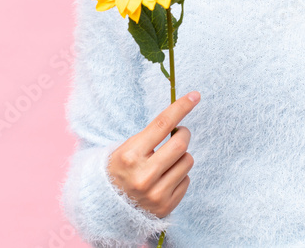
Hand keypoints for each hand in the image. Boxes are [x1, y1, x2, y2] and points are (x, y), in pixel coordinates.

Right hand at [107, 91, 199, 218]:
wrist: (110, 208)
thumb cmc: (123, 170)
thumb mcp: (127, 148)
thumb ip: (152, 135)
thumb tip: (180, 116)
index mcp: (130, 156)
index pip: (161, 124)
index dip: (180, 107)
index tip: (195, 96)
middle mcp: (143, 175)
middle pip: (180, 144)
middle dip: (184, 133)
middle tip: (180, 132)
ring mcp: (156, 193)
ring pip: (187, 161)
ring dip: (182, 156)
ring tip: (167, 161)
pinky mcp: (166, 205)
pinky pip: (187, 179)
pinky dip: (180, 175)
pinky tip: (165, 179)